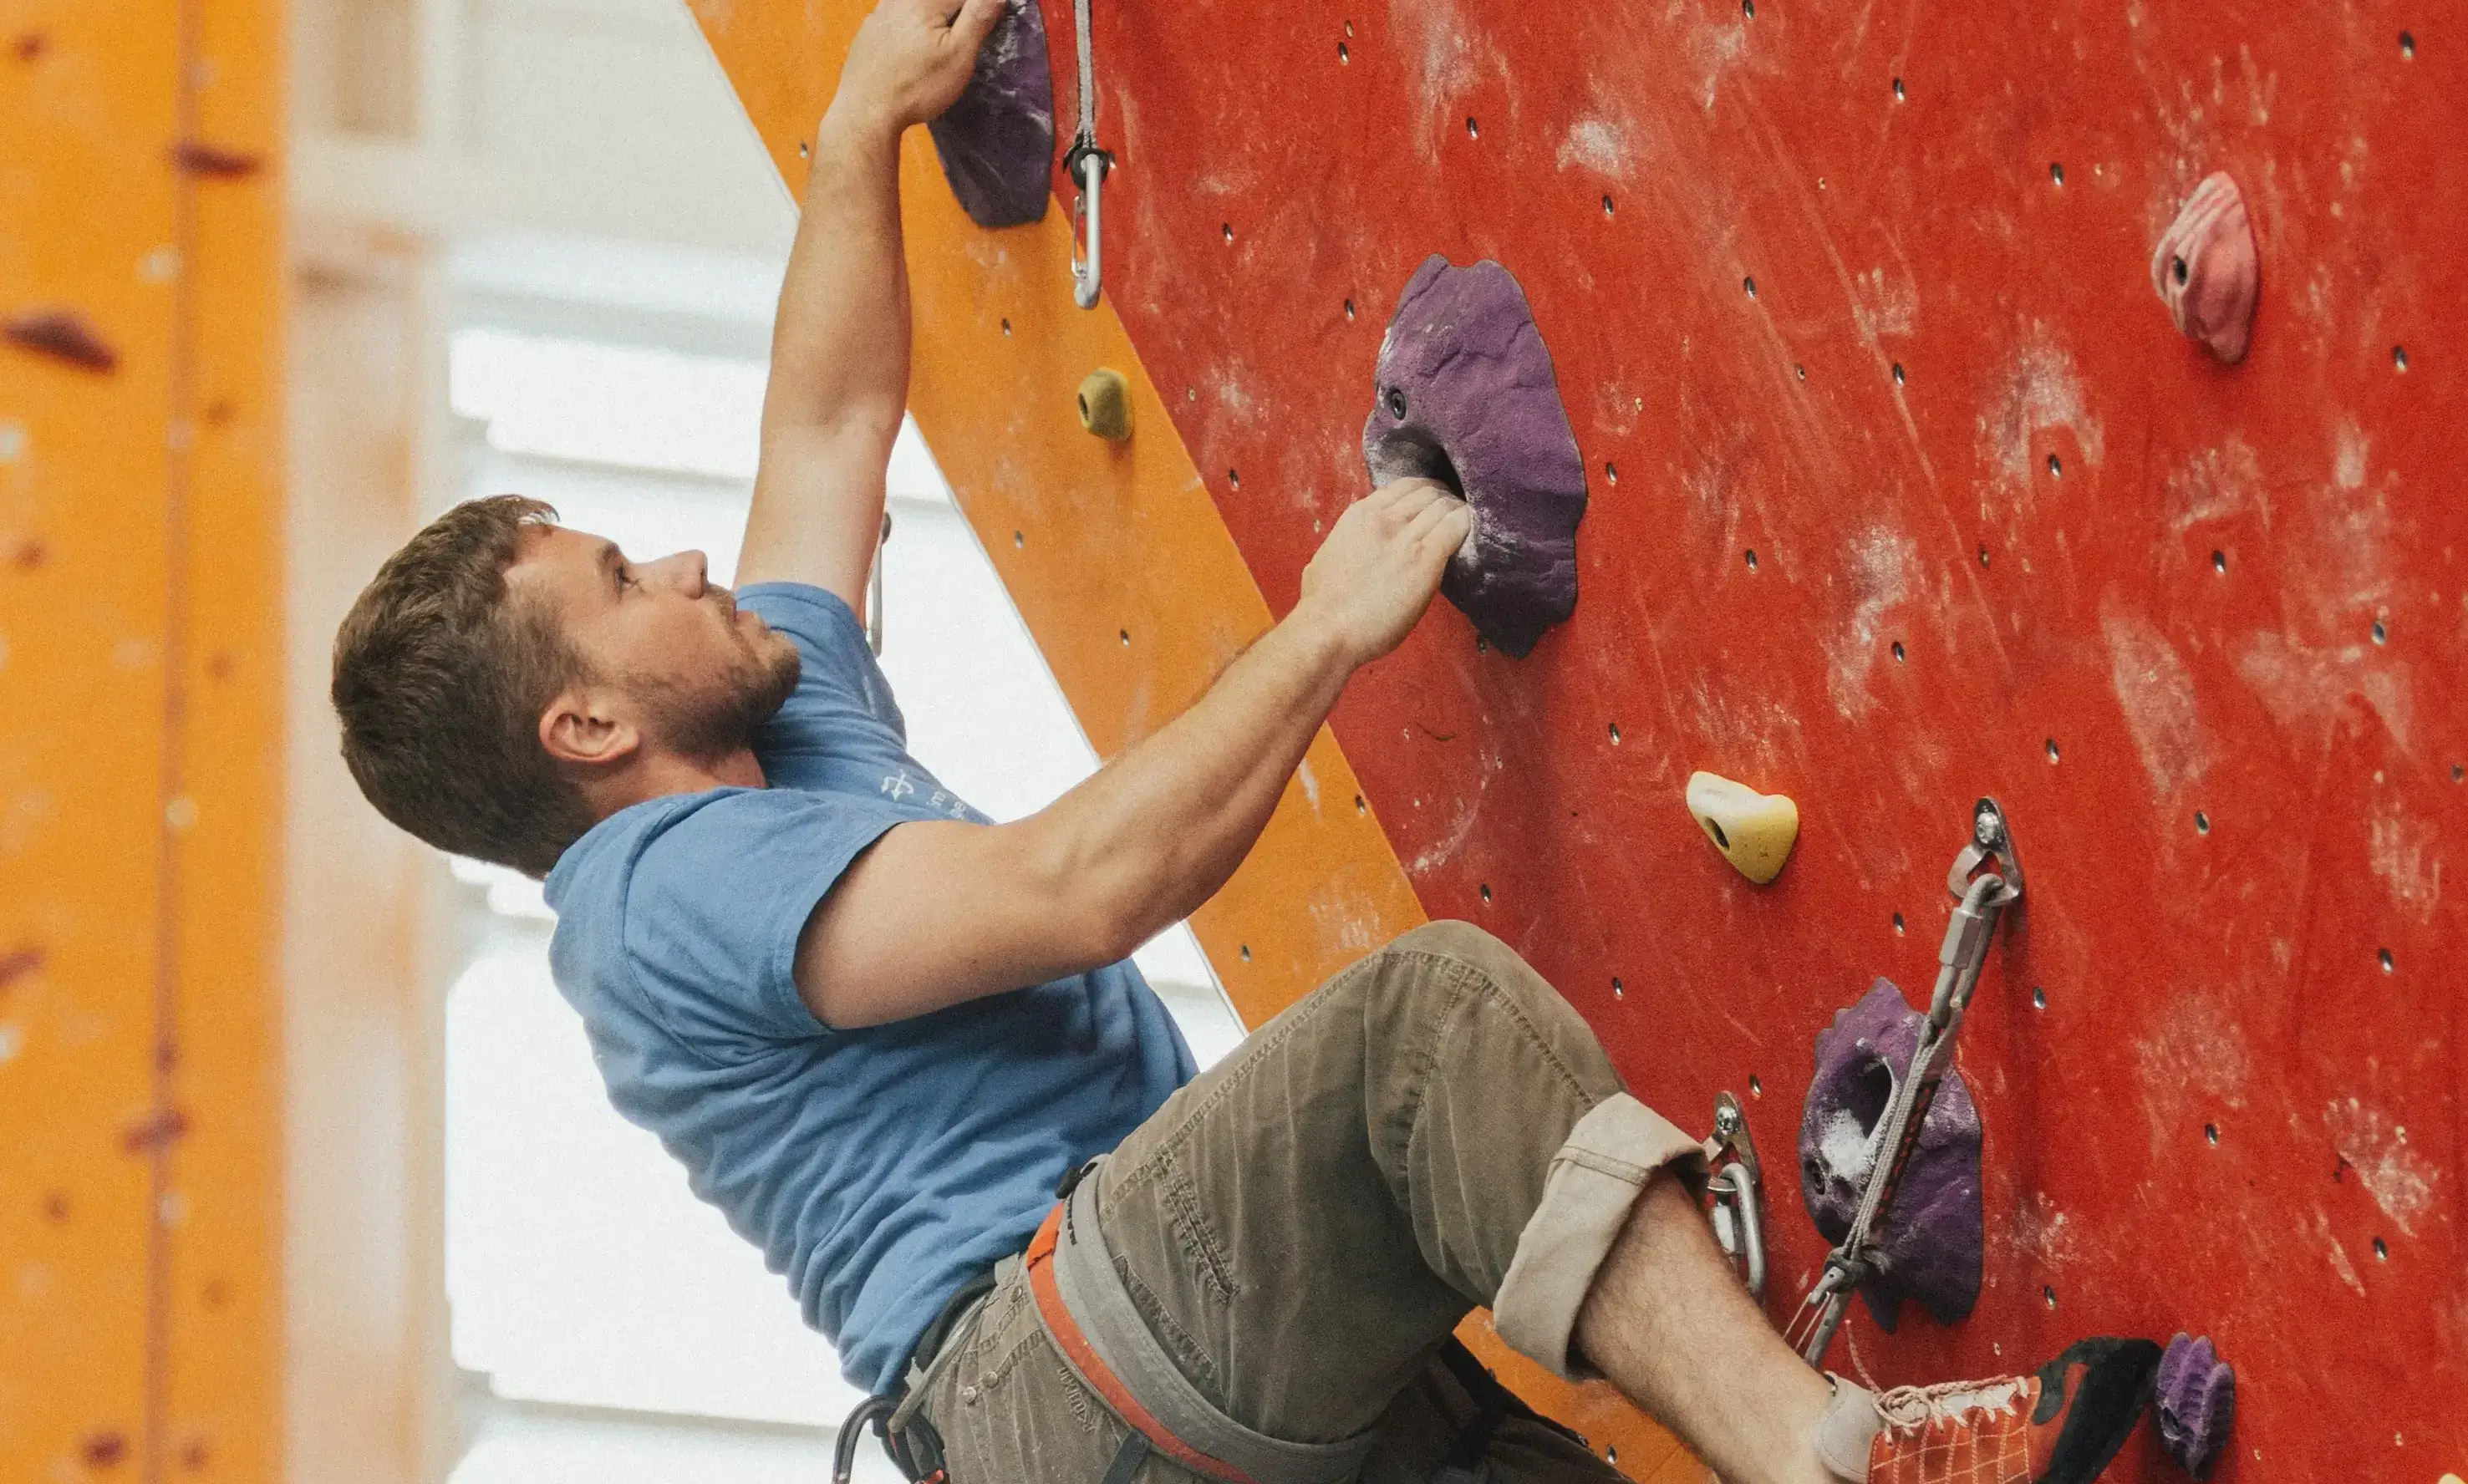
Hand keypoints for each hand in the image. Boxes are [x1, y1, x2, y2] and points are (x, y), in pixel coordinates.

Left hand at [832, 0, 1008, 132]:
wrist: (865, 112)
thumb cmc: (917, 87)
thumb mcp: (958, 56)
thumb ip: (978, 17)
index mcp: (924, 1)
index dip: (977, 10)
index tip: (979, 31)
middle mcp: (899, 0)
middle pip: (938, 1)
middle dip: (954, 14)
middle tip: (962, 39)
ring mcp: (879, 13)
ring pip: (915, 7)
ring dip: (932, 19)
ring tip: (935, 51)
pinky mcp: (868, 30)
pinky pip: (896, 16)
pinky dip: (910, 24)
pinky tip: (912, 48)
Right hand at [1291, 478, 1473, 668]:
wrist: (1328, 630)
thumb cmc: (1322, 605)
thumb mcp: (1326, 558)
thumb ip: (1346, 544)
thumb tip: (1350, 548)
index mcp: (1360, 515)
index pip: (1404, 486)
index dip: (1425, 492)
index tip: (1432, 504)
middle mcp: (1384, 519)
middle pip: (1429, 492)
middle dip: (1445, 499)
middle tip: (1453, 514)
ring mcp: (1405, 537)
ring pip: (1445, 506)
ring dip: (1458, 512)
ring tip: (1465, 524)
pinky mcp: (1425, 560)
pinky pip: (1456, 528)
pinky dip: (1467, 525)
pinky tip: (1471, 533)